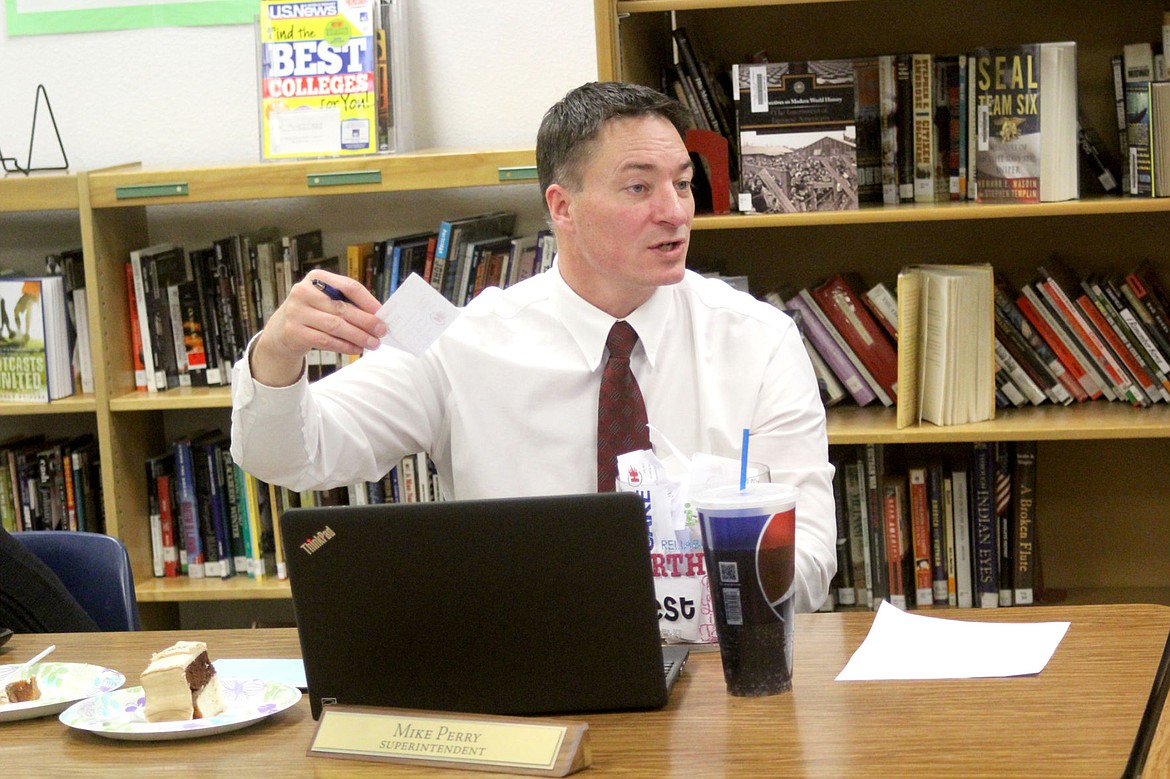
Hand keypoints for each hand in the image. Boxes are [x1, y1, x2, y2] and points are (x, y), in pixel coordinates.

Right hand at [249, 270, 387, 386]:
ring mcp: (296, 311)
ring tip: (373, 343)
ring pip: (335, 326)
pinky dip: (344, 346)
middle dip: (366, 321)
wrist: (281, 331)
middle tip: (382, 331)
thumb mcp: (326, 300)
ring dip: (358, 336)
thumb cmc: (313, 313)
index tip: (382, 313)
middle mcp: (303, 291)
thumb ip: (348, 303)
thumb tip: (378, 316)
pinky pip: (325, 340)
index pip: (348, 286)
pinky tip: (356, 349)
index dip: (368, 301)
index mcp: (317, 278)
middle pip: (342, 308)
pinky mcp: (293, 331)